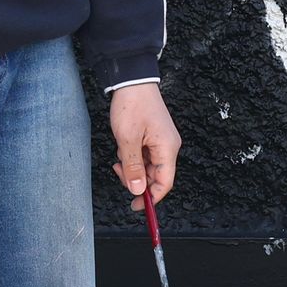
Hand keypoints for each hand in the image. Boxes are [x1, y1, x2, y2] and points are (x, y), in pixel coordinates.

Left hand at [107, 80, 179, 205]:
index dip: (151, 198)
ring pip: (148, 166)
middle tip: (119, 171)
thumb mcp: (127, 140)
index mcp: (167, 148)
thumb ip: (133, 167)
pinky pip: (145, 155)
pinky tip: (123, 147)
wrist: (132, 80)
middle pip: (156, 176)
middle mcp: (168, 146)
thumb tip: (137, 191)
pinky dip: (132, 156)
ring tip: (119, 154)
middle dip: (136, 179)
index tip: (136, 206)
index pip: (165, 183)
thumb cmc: (132, 105)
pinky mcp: (154, 136)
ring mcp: (161, 141)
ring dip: (132, 166)